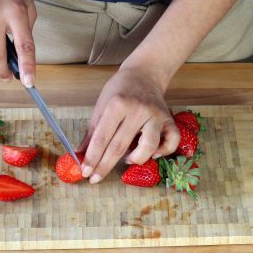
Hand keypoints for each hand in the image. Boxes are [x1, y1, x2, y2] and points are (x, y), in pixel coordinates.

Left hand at [78, 66, 179, 182]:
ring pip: (148, 146)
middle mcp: (138, 110)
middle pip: (120, 146)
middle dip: (105, 166)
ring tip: (127, 160)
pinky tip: (152, 154)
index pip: (102, 137)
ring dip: (135, 159)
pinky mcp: (169, 120)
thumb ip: (92, 131)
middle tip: (95, 179)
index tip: (85, 172)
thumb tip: (80, 154)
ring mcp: (155, 115)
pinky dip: (163, 152)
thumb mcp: (101, 105)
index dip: (92, 157)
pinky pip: (172, 142)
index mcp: (117, 104)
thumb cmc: (119, 90)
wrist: (144, 74)